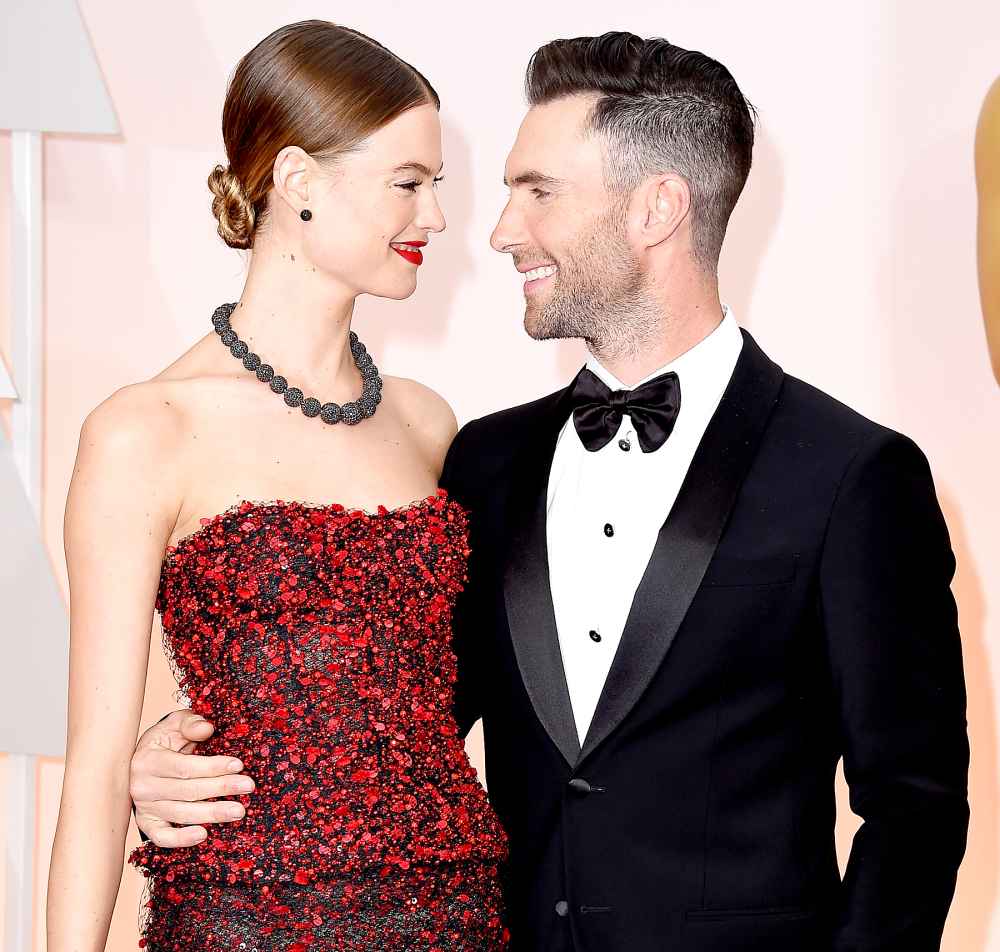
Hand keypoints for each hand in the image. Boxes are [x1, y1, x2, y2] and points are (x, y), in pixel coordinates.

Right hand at [129, 709, 255, 847]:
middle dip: (220, 788)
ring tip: (238, 811)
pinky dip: (180, 840)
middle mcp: (143, 786)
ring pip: (180, 814)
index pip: (184, 767)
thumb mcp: (174, 724)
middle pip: (187, 791)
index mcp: (148, 759)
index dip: (212, 767)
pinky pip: (162, 837)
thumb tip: (207, 729)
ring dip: (211, 814)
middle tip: (248, 786)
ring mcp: (144, 807)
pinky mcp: (147, 823)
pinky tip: (203, 835)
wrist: (144, 761)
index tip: (238, 765)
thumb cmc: (166, 741)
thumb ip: (190, 723)